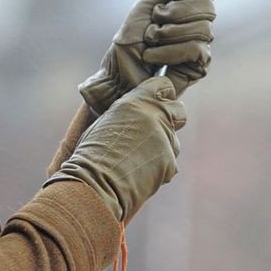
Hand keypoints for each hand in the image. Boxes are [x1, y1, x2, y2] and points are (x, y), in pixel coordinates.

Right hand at [42, 77, 187, 222]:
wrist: (94, 186)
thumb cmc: (91, 155)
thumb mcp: (106, 123)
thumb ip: (128, 114)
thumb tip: (137, 114)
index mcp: (135, 101)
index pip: (164, 85)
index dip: (163, 94)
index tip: (158, 101)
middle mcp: (154, 116)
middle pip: (179, 111)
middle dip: (171, 119)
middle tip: (155, 133)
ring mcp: (164, 139)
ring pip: (174, 141)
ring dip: (162, 148)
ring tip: (137, 161)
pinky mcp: (170, 162)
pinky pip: (171, 164)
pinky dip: (159, 169)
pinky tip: (139, 175)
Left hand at [78, 0, 217, 116]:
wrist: (118, 75)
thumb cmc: (128, 43)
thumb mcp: (145, 6)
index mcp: (185, 6)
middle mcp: (196, 23)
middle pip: (208, 6)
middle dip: (176, 12)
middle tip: (156, 20)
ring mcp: (200, 45)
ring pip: (202, 28)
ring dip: (168, 33)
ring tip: (151, 41)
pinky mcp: (199, 66)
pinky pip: (196, 49)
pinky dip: (170, 51)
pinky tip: (154, 57)